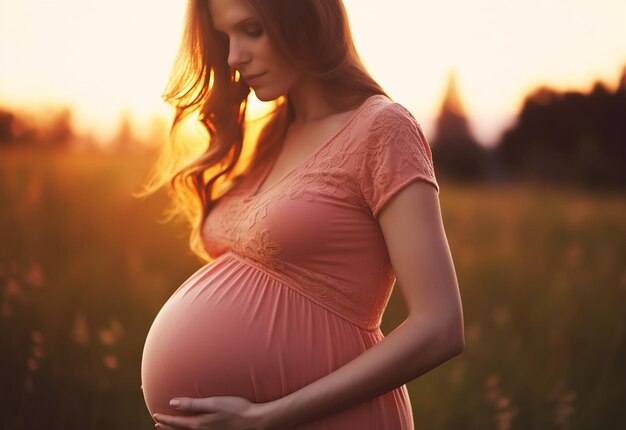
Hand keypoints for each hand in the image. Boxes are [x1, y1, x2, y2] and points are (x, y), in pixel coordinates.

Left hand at [152, 396, 276, 429]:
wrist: (255, 421)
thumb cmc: (237, 409)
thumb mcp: (214, 403)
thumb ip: (193, 404)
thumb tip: (172, 402)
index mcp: (199, 424)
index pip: (176, 423)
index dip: (165, 419)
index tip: (155, 415)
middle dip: (168, 427)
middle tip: (157, 423)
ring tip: (170, 428)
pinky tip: (194, 427)